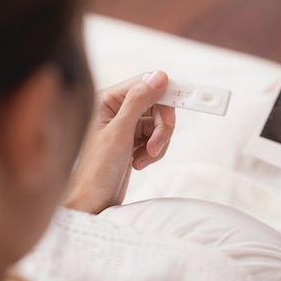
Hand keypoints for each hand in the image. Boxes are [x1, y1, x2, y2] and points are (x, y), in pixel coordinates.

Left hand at [62, 70, 174, 212]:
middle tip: (156, 147)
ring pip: (159, 123)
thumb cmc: (96, 172)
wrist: (92, 204)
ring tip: (143, 159)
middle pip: (157, 105)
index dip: (166, 94)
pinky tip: (138, 163)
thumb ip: (138, 102)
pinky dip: (154, 151)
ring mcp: (125, 126)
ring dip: (158, 142)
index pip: (146, 84)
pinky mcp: (132, 141)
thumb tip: (159, 76)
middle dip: (162, 128)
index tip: (189, 100)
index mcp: (107, 100)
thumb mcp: (119, 133)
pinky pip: (155, 138)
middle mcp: (115, 109)